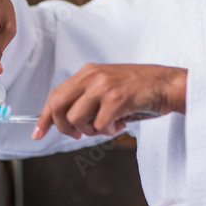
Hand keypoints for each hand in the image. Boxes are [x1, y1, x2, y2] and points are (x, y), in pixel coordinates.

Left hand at [33, 63, 186, 139]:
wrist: (167, 83)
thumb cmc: (139, 88)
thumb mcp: (107, 85)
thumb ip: (87, 97)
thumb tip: (66, 121)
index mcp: (87, 71)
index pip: (55, 95)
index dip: (44, 117)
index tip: (38, 133)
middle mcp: (92, 76)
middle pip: (58, 106)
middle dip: (63, 127)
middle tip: (77, 134)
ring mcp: (103, 87)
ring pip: (76, 119)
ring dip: (90, 131)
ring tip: (107, 126)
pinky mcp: (116, 99)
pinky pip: (99, 126)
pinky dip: (109, 131)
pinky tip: (121, 122)